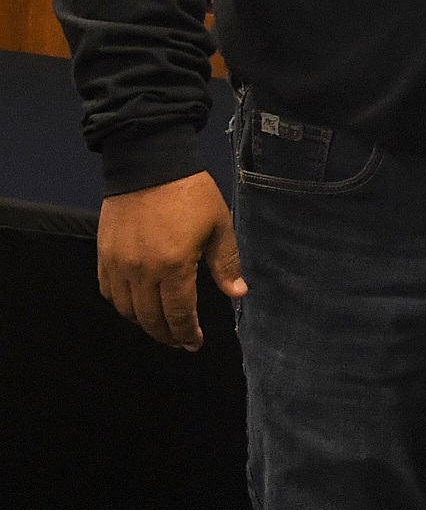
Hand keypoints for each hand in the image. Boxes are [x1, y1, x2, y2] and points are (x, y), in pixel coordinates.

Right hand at [96, 171, 245, 350]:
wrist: (149, 165)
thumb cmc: (191, 194)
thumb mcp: (219, 225)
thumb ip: (226, 263)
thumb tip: (237, 294)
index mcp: (175, 266)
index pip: (179, 314)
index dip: (187, 334)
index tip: (195, 344)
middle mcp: (142, 272)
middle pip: (151, 319)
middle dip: (167, 335)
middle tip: (180, 342)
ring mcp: (119, 265)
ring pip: (127, 310)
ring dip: (144, 324)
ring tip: (161, 327)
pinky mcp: (103, 256)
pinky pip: (109, 293)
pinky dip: (123, 306)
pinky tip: (136, 307)